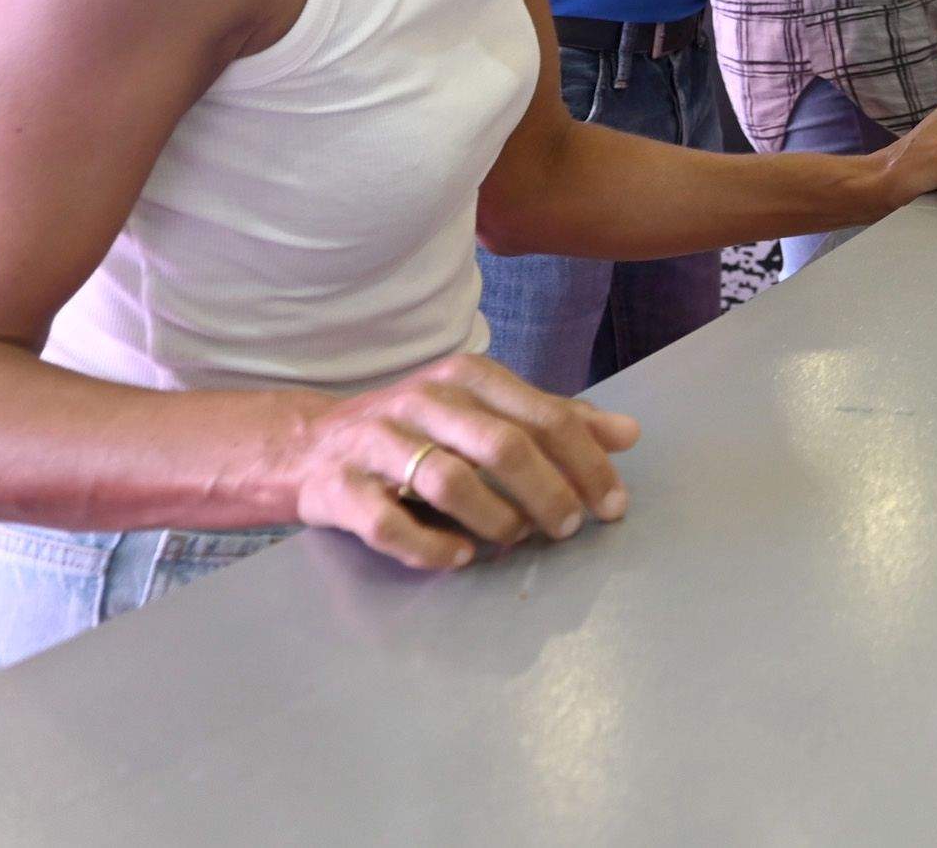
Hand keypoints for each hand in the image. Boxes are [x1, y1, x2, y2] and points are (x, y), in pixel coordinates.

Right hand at [290, 353, 641, 571]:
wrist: (308, 445)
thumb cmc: (417, 430)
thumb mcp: (487, 412)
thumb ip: (555, 421)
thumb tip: (629, 434)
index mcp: (469, 379)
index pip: (545, 417)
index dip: (588, 463)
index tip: (614, 505)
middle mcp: (425, 402)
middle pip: (503, 446)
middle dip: (548, 493)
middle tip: (569, 528)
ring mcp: (377, 443)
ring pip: (449, 481)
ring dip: (494, 519)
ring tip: (514, 540)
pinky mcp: (339, 487)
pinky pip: (388, 523)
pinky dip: (430, 547)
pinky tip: (460, 557)